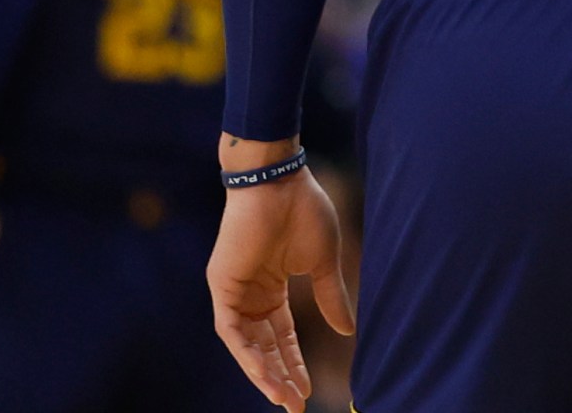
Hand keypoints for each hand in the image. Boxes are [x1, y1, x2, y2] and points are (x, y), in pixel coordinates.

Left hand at [206, 168, 353, 412]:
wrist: (279, 182)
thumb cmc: (304, 213)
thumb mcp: (323, 263)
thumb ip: (332, 298)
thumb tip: (348, 331)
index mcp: (274, 288)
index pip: (285, 336)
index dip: (296, 363)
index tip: (310, 391)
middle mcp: (251, 295)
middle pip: (266, 347)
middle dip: (282, 377)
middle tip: (297, 405)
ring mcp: (234, 293)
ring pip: (247, 346)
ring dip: (265, 373)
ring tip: (284, 398)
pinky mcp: (223, 288)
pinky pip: (232, 331)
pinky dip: (248, 355)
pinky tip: (266, 374)